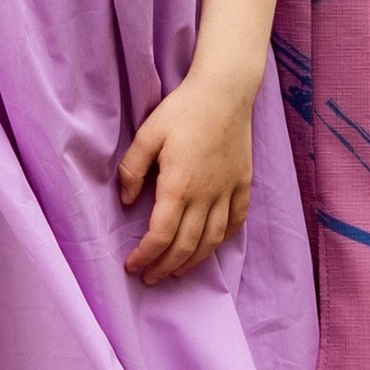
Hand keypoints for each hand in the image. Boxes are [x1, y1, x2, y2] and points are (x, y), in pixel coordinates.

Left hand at [118, 67, 256, 283]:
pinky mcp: (243, 184)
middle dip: (165, 267)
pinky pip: (236, 222)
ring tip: (177, 270)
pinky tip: (211, 245)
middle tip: (150, 277)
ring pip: (212, 241)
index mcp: (178, 186)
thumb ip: (132, 170)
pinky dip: (223, 239)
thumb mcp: (147, 135)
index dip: (145, 256)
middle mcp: (205, 196)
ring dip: (193, 261)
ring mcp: (228, 192)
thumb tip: (126, 201)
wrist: (225, 92)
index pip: (160, 235)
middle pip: (186, 246)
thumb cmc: (182, 110)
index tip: (132, 265)